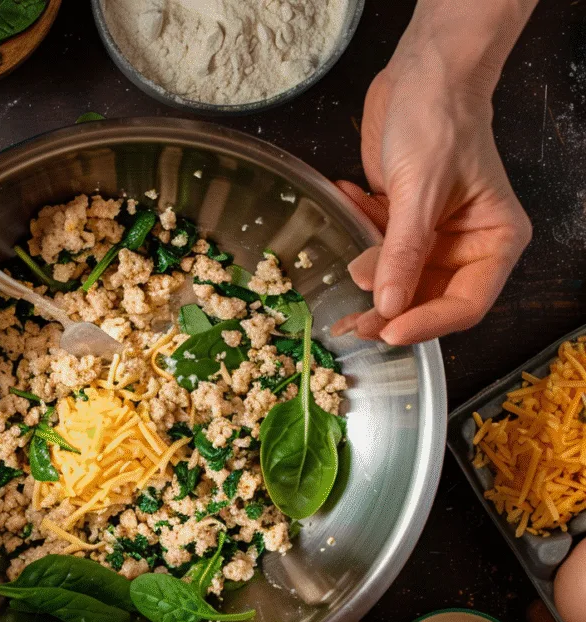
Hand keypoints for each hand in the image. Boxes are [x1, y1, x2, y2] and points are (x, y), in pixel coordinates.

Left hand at [333, 6, 532, 345]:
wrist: (422, 75)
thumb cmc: (439, 122)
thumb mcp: (420, 191)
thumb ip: (403, 252)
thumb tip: (387, 304)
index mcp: (495, 240)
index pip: (465, 304)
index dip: (426, 323)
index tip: (388, 331)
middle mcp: (468, 244)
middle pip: (428, 299)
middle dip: (389, 312)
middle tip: (352, 325)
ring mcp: (434, 235)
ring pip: (399, 281)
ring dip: (367, 283)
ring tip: (340, 284)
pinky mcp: (403, 222)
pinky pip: (378, 248)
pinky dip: (358, 235)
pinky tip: (346, 203)